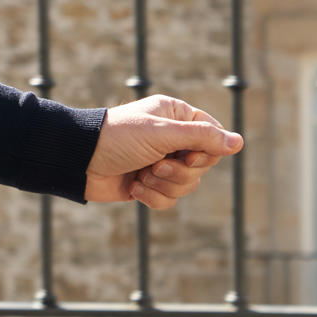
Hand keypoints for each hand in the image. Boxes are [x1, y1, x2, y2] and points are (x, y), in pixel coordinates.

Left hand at [84, 94, 242, 208]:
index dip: (206, 152)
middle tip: (156, 165)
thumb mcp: (162, 133)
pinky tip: (133, 187)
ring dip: (164, 184)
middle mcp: (171, 138)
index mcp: (176, 116)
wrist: (77, 160)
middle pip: (202, 165)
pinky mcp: (148, 184)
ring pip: (187, 185)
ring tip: (141, 174)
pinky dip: (152, 197)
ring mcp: (160, 162)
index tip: (187, 155)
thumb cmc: (117, 138)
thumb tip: (239, 142)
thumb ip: (202, 137)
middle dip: (180, 172)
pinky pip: (169, 200)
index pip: (213, 136)